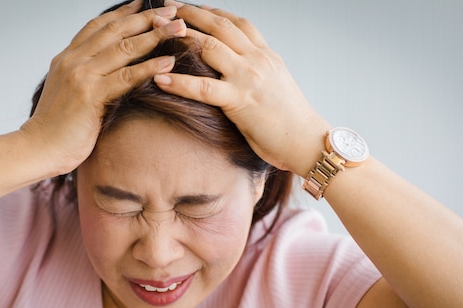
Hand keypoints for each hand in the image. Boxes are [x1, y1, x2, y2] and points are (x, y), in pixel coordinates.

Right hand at [20, 1, 186, 175]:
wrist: (38, 148)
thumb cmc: (55, 128)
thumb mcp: (67, 93)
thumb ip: (83, 78)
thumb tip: (105, 74)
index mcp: (67, 58)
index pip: (98, 26)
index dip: (123, 13)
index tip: (144, 4)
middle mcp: (74, 61)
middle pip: (115, 30)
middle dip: (146, 18)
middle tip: (171, 12)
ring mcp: (82, 76)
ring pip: (124, 48)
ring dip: (154, 36)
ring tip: (178, 29)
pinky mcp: (92, 95)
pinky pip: (127, 76)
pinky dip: (150, 67)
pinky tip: (169, 61)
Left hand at [154, 1, 328, 175]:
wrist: (306, 140)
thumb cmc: (290, 120)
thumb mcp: (276, 85)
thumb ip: (257, 72)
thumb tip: (238, 72)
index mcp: (266, 55)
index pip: (237, 23)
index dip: (213, 11)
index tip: (193, 7)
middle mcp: (257, 60)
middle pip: (220, 25)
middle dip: (190, 13)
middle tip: (167, 7)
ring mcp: (248, 77)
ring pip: (209, 46)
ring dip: (180, 36)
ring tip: (156, 32)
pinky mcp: (239, 101)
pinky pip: (203, 87)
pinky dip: (179, 82)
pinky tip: (160, 78)